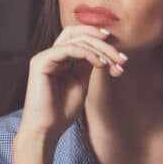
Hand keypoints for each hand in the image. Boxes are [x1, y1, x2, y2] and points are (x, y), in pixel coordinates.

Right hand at [17, 25, 127, 142]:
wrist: (47, 129)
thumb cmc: (62, 111)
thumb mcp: (81, 83)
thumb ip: (88, 65)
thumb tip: (103, 51)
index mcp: (60, 59)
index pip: (80, 38)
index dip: (101, 41)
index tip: (121, 56)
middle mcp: (51, 54)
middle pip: (79, 34)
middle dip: (104, 44)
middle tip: (121, 59)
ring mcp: (45, 57)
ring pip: (76, 39)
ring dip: (100, 50)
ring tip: (112, 64)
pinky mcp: (41, 62)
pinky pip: (68, 49)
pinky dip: (87, 54)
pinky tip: (100, 64)